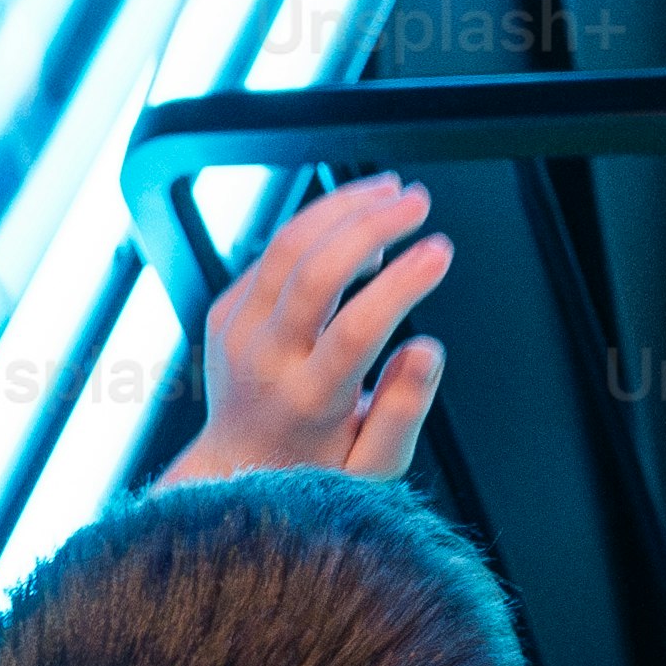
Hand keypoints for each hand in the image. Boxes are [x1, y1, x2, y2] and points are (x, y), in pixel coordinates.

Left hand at [162, 172, 454, 487]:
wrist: (230, 474)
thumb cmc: (312, 471)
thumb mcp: (372, 469)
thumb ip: (403, 412)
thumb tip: (427, 349)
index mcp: (306, 403)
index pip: (355, 330)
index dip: (402, 284)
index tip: (440, 251)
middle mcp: (263, 362)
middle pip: (314, 272)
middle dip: (373, 225)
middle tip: (420, 204)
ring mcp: (236, 333)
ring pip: (286, 246)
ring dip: (342, 207)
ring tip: (393, 191)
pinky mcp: (224, 312)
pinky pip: (271, 254)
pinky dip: (318, 228)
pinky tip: (356, 224)